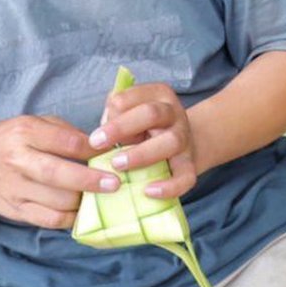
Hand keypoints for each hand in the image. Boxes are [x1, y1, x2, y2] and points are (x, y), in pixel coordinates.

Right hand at [0, 115, 114, 228]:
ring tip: (103, 197)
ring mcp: (15, 189)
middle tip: (116, 183)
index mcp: (24, 132)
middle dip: (91, 181)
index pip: (67, 142)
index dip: (95, 149)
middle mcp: (18, 160)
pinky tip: (84, 211)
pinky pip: (49, 220)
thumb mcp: (32, 123)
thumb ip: (64, 132)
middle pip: (59, 174)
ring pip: (57, 201)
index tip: (113, 154)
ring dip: (85, 201)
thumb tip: (101, 146)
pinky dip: (71, 218)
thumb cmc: (7, 139)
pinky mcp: (15, 211)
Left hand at [89, 82, 197, 199]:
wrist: (178, 143)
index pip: (137, 95)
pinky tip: (148, 192)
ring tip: (116, 164)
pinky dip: (169, 186)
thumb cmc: (142, 127)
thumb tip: (100, 132)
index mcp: (159, 95)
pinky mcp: (189, 164)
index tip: (96, 129)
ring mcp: (184, 139)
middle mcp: (174, 114)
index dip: (115, 110)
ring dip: (141, 154)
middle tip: (96, 143)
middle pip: (153, 113)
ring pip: (171, 142)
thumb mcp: (129, 112)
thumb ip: (114, 115)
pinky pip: (186, 177)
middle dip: (122, 127)